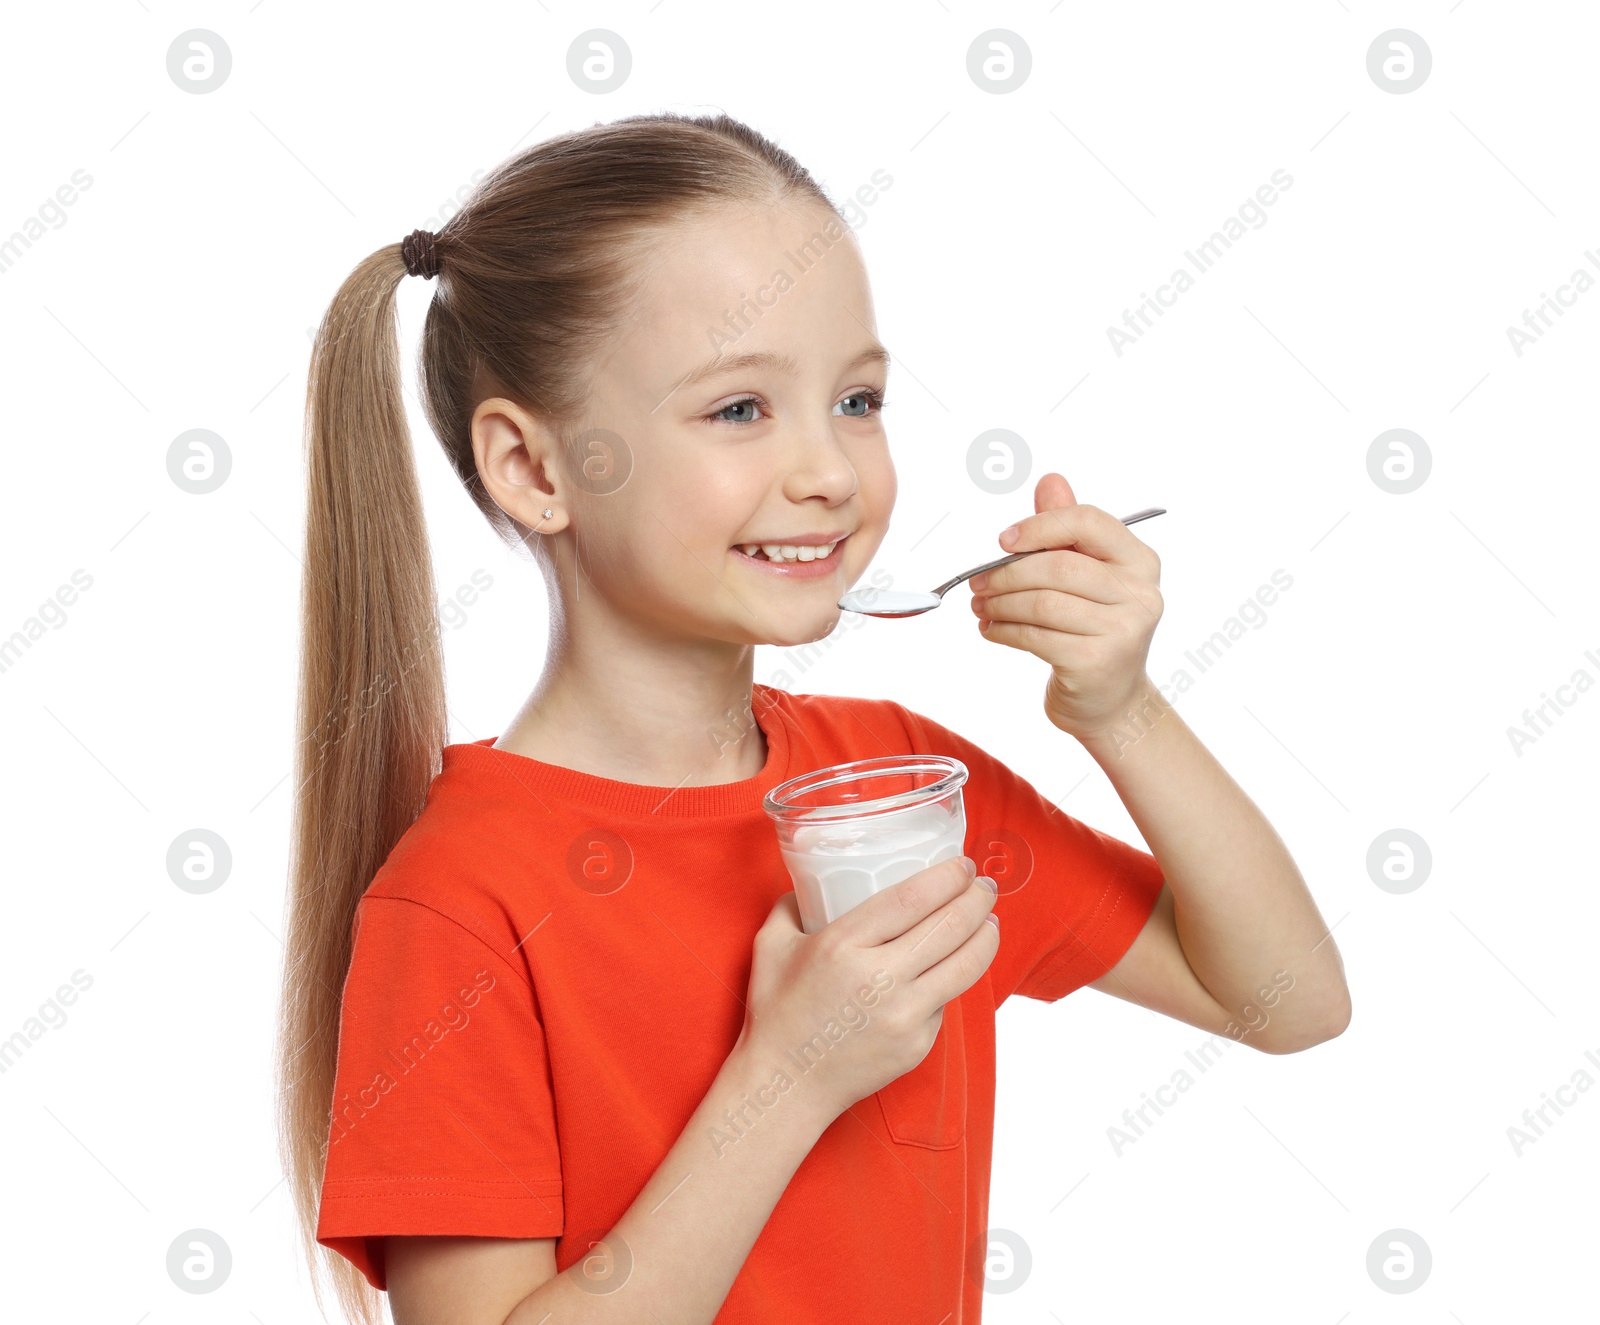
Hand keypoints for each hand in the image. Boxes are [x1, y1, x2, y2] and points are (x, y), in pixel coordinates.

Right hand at [734, 856, 999, 1124]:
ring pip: (966, 965)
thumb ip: (790, 906)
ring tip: (990, 919)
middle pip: (950, 927)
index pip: (912, 899)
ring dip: (987, 935)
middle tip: (984, 885)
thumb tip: (808, 883)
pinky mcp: (918, 1044)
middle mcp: (880, 979)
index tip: (963, 864)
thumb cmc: (776, 1013)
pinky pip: (946, 1000)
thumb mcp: (771, 946)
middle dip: (978, 899)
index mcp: (843, 945)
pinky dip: (955, 978)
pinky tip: (955, 964)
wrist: (786, 1085)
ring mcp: (905, 1015)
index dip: (947, 877)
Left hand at [969, 472, 1163, 741]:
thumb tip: (1050, 481)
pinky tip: (992, 629)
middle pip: (1059, 566)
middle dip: (1007, 573)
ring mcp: (1122, 630)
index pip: (1088, 522)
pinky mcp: (1096, 662)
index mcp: (1139, 560)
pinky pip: (1036, 636)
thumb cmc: (1092, 631)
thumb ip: (1067, 531)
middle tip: (977, 582)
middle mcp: (1140, 593)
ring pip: (1043, 603)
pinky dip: (1003, 630)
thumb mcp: (1086, 576)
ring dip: (1000, 603)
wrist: (1110, 701)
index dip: (1040, 526)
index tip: (1003, 541)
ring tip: (980, 606)